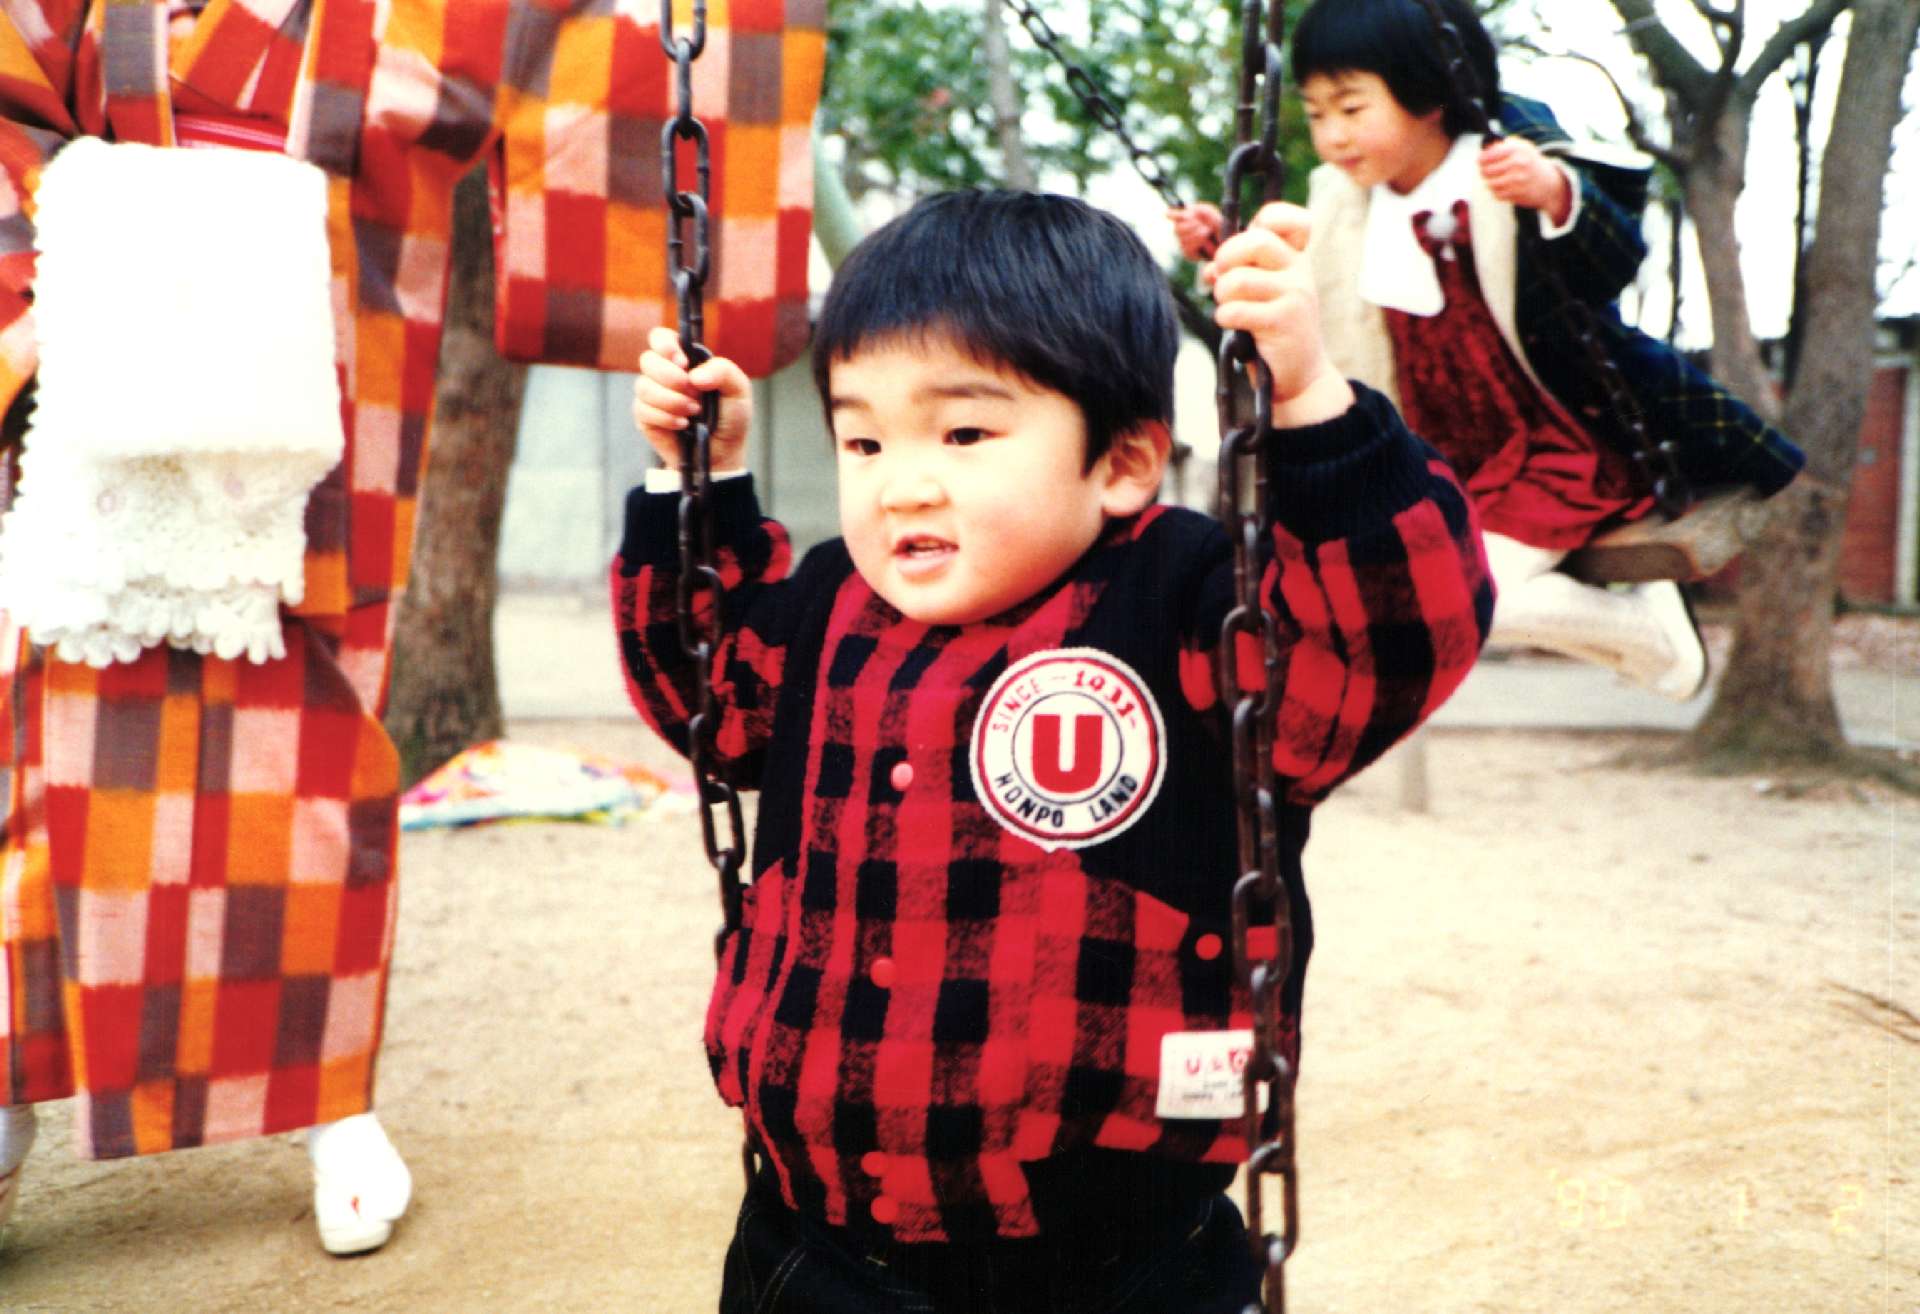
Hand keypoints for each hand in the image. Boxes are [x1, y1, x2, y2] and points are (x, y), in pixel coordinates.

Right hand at [632, 326, 752, 471]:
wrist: (722, 452)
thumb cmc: (730, 417)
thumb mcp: (739, 391)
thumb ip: (724, 371)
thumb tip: (695, 375)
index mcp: (685, 360)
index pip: (660, 338)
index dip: (665, 345)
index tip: (683, 362)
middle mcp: (665, 374)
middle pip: (647, 360)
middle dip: (670, 376)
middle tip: (693, 392)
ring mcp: (653, 395)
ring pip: (643, 386)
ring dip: (671, 400)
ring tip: (694, 412)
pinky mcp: (645, 417)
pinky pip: (643, 410)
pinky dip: (666, 418)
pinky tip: (683, 425)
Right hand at [1167, 202, 1223, 261]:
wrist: (1227, 241)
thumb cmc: (1218, 225)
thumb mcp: (1212, 213)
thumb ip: (1200, 209)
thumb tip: (1187, 212)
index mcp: (1186, 218)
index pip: (1172, 215)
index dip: (1172, 215)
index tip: (1175, 215)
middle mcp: (1182, 231)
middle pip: (1177, 228)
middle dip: (1191, 226)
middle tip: (1203, 225)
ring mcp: (1184, 243)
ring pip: (1183, 238)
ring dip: (1197, 234)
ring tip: (1207, 233)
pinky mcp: (1188, 253)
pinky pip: (1188, 247)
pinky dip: (1198, 242)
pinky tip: (1205, 242)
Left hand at [1205, 202, 1352, 425]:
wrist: (1299, 375)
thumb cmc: (1273, 329)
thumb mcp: (1260, 293)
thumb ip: (1237, 272)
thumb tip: (1209, 270)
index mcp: (1294, 257)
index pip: (1286, 218)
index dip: (1262, 221)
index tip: (1248, 245)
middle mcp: (1299, 270)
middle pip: (1255, 240)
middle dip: (1226, 259)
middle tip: (1223, 278)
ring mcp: (1294, 294)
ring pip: (1237, 280)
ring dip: (1222, 296)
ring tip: (1230, 309)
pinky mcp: (1283, 321)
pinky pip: (1235, 310)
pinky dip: (1225, 318)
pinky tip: (1234, 326)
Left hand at [1479, 137, 1571, 225]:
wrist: (1548, 182)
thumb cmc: (1530, 163)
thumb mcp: (1521, 148)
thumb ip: (1503, 145)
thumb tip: (1485, 149)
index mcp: (1519, 149)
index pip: (1491, 154)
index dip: (1482, 158)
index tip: (1479, 160)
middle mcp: (1519, 164)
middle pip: (1487, 170)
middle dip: (1484, 171)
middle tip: (1485, 170)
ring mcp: (1518, 180)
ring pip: (1490, 183)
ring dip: (1490, 182)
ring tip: (1494, 179)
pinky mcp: (1518, 194)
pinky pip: (1497, 194)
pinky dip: (1497, 191)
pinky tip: (1503, 187)